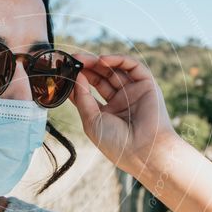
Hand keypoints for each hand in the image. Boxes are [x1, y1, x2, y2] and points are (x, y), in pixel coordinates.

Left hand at [68, 53, 178, 173]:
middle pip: (100, 78)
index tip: (64, 72)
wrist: (144, 151)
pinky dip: (118, 60)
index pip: (89, 91)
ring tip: (83, 60)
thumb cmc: (116, 143)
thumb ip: (82, 98)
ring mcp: (133, 92)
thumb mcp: (91, 120)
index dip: (77, 80)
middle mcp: (120, 101)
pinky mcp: (147, 85)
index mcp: (106, 113)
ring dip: (98, 62)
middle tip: (73, 60)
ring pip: (115, 70)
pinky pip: (133, 67)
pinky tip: (102, 60)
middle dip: (86, 68)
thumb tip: (75, 77)